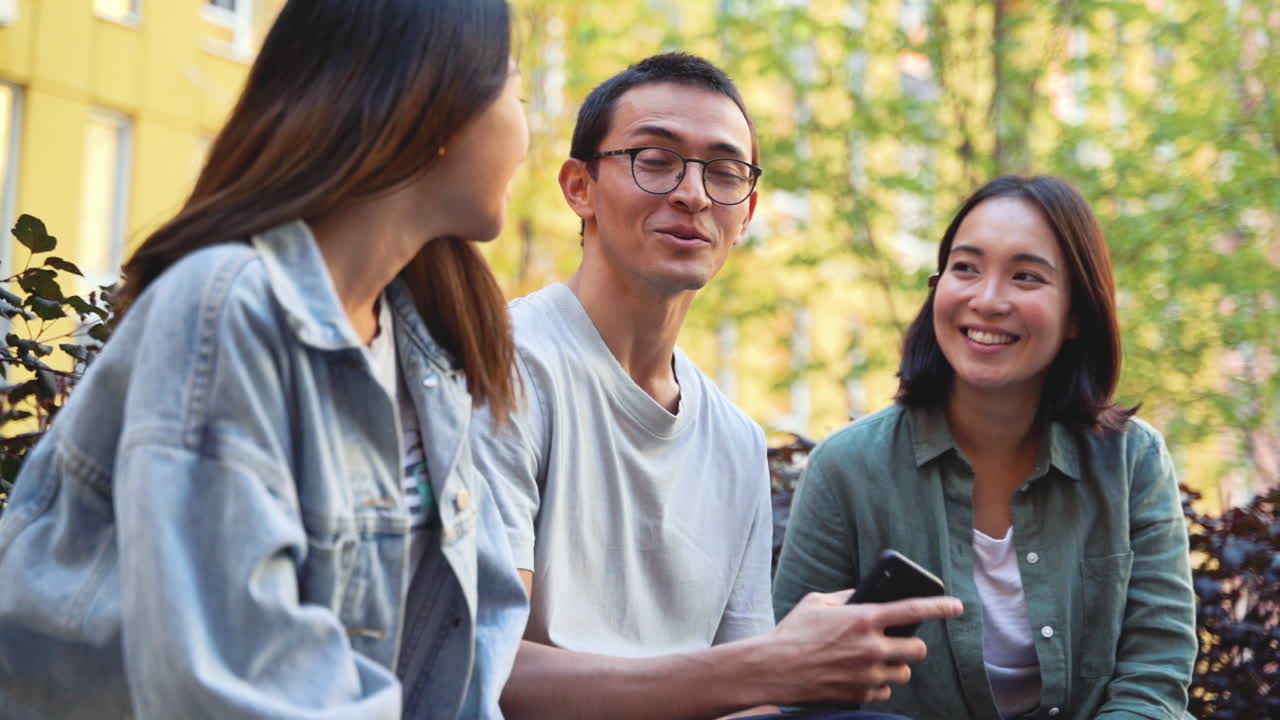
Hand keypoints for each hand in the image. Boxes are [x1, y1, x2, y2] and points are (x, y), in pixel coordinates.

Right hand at [762, 589, 962, 705]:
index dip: (940, 606)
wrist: (773, 669)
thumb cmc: (792, 632)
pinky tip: (861, 675)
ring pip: (905, 673)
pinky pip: (886, 689)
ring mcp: (868, 673)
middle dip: (913, 647)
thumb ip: (847, 597)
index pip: (913, 610)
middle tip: (900, 643)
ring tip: (877, 660)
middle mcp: (871, 647)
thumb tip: (865, 594)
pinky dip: (879, 683)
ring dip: (896, 666)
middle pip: (918, 651)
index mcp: (864, 618)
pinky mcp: (861, 693)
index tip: (957, 606)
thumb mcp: (817, 602)